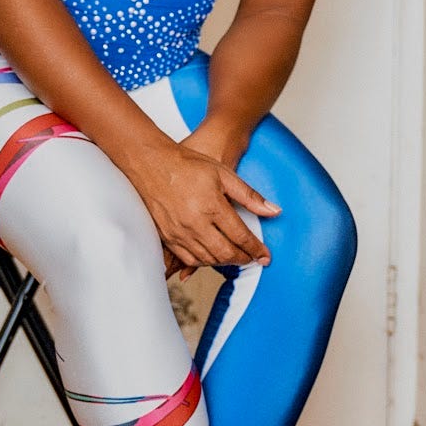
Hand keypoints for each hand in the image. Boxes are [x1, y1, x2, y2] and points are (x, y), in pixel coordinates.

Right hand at [132, 138, 278, 274]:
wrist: (151, 163)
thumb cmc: (188, 165)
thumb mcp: (224, 174)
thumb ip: (250, 196)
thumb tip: (274, 211)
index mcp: (212, 206)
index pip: (241, 237)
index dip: (256, 249)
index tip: (265, 256)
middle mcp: (195, 223)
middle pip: (225, 253)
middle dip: (243, 259)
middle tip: (252, 258)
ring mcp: (179, 232)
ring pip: (207, 259)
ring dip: (224, 261)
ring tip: (235, 256)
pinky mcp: (166, 237)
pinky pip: (188, 259)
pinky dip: (204, 262)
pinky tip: (212, 256)